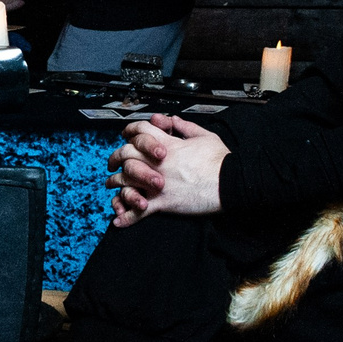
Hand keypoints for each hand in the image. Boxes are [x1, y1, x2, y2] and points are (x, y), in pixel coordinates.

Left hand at [105, 115, 227, 228]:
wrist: (231, 184)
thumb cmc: (220, 161)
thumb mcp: (205, 136)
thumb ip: (185, 126)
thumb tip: (172, 120)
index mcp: (168, 145)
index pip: (139, 131)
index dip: (130, 130)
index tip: (125, 135)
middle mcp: (158, 163)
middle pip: (126, 154)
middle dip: (116, 156)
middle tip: (112, 162)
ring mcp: (158, 184)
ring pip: (126, 181)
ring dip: (116, 184)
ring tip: (112, 186)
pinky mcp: (163, 203)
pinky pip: (139, 212)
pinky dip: (127, 218)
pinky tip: (118, 221)